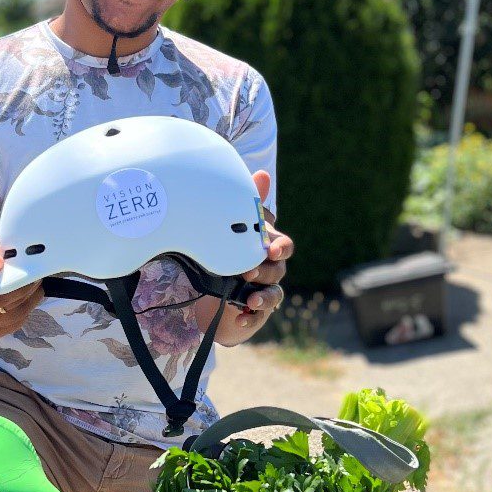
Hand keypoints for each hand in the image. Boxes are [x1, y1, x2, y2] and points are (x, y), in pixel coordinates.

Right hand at [0, 239, 43, 341]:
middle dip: (27, 292)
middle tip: (37, 277)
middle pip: (8, 307)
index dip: (18, 287)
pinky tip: (26, 298)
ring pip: (14, 318)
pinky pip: (12, 325)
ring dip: (30, 302)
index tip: (30, 274)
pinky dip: (24, 312)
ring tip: (34, 286)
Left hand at [235, 169, 293, 329]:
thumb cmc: (226, 253)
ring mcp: (265, 289)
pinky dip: (251, 316)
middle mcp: (270, 268)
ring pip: (274, 292)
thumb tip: (261, 174)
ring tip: (251, 299)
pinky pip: (260, 314)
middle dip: (265, 270)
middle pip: (278, 269)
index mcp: (266, 247)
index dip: (280, 247)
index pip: (282, 245)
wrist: (210, 290)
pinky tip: (240, 316)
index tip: (270, 250)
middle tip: (248, 272)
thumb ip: (247, 204)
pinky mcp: (257, 310)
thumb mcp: (230, 228)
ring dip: (264, 295)